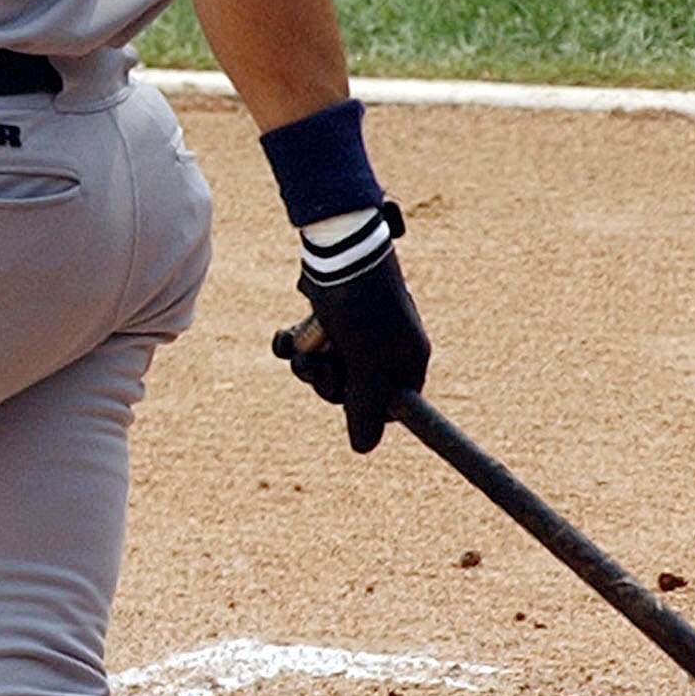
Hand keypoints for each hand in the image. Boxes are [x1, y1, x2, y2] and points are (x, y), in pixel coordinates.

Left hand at [271, 203, 428, 454]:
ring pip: (328, 368)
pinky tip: (286, 334)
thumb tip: (363, 448)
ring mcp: (358, 332)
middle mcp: (386, 348)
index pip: (391, 408)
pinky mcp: (332, 317)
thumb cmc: (361, 306)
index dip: (365, 410)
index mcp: (408, 360)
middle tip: (319, 366)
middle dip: (327, 382)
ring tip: (304, 348)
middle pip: (354, 390)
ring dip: (308, 363)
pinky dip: (296, 343)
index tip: (346, 396)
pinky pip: (313, 345)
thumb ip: (365, 407)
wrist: (338, 247)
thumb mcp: (366, 362)